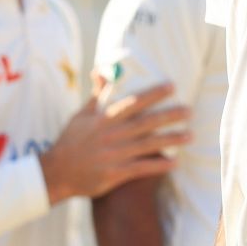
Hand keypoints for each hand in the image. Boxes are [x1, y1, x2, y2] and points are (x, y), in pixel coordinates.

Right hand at [40, 85, 185, 203]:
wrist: (56, 173)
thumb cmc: (70, 141)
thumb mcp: (81, 115)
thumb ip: (97, 94)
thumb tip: (104, 71)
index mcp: (103, 119)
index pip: (133, 102)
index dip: (153, 94)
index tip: (172, 86)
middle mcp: (111, 135)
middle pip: (146, 123)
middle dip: (169, 116)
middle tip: (190, 110)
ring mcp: (114, 155)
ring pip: (148, 145)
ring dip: (171, 140)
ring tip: (190, 135)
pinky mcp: (115, 174)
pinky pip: (142, 168)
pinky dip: (159, 165)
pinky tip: (176, 162)